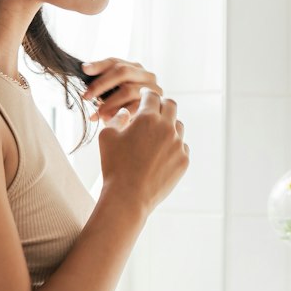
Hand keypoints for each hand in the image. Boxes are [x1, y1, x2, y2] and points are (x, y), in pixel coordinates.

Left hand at [80, 58, 163, 123]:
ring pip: (128, 90)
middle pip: (122, 71)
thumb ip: (101, 81)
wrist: (146, 127)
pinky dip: (120, 113)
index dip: (98, 65)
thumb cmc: (124, 107)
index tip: (84, 70)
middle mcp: (146, 74)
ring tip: (98, 113)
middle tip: (87, 97)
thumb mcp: (112, 93)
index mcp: (134, 67)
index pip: (114, 61)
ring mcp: (152, 89)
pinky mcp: (156, 105)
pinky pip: (136, 107)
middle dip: (102, 84)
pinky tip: (109, 120)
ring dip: (109, 103)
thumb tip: (84, 68)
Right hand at [96, 90, 188, 216]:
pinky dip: (173, 145)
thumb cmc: (114, 165)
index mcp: (148, 118)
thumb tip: (126, 113)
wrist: (128, 196)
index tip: (144, 96)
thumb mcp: (107, 136)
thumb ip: (117, 118)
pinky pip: (182, 146)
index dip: (146, 94)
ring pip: (178, 126)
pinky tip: (162, 152)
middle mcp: (167, 128)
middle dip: (162, 104)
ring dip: (169, 125)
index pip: (151, 96)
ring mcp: (178, 144)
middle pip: (171, 105)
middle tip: (154, 108)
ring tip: (157, 133)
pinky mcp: (183, 160)